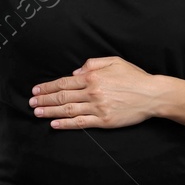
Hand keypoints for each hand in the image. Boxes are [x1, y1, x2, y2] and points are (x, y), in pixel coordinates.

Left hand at [28, 56, 164, 129]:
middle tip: (31, 102)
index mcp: (93, 77)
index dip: (48, 86)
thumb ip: (92, 64)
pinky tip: (54, 124)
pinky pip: (80, 123)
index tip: (36, 89)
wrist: (152, 95)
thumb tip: (74, 72)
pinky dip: (65, 124)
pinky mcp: (104, 121)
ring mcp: (97, 107)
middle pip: (62, 96)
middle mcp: (92, 92)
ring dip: (49, 112)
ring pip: (67, 110)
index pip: (64, 82)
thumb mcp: (114, 61)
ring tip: (37, 112)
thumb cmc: (135, 77)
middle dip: (44, 99)